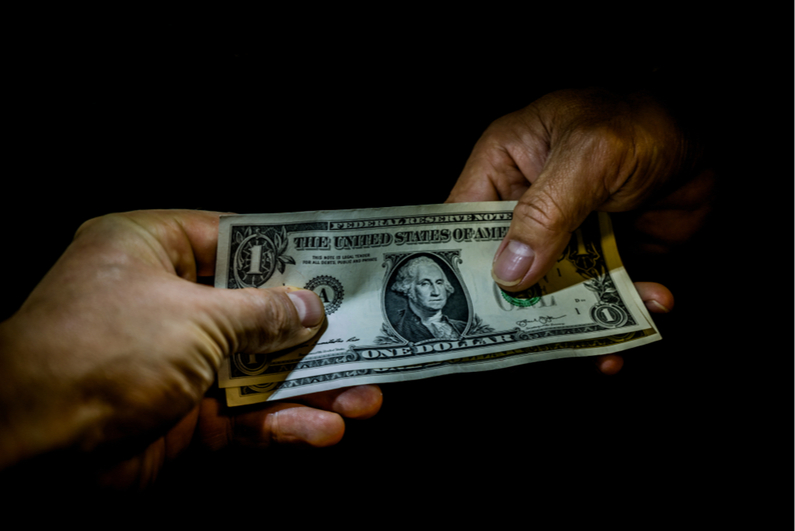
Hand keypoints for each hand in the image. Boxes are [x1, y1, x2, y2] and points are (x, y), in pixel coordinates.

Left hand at [0, 210, 381, 487]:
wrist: (26, 444)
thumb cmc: (104, 349)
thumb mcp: (195, 317)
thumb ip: (262, 313)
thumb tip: (311, 308)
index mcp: (152, 250)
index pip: (233, 240)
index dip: (288, 252)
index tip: (338, 264)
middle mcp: (164, 302)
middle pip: (254, 311)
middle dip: (312, 333)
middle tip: (367, 337)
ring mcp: (174, 363)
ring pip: (257, 371)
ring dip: (310, 386)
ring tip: (365, 399)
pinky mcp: (181, 417)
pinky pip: (241, 416)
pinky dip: (280, 424)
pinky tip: (324, 430)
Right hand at [447, 88, 713, 372]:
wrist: (712, 134)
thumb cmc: (643, 121)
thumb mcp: (589, 155)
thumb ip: (546, 211)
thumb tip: (509, 271)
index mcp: (506, 164)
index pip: (464, 219)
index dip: (458, 262)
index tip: (459, 308)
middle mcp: (529, 203)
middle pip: (506, 265)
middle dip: (520, 305)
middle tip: (531, 343)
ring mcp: (566, 233)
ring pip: (554, 289)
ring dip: (578, 319)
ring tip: (603, 344)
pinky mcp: (604, 255)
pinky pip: (602, 293)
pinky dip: (622, 312)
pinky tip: (647, 312)